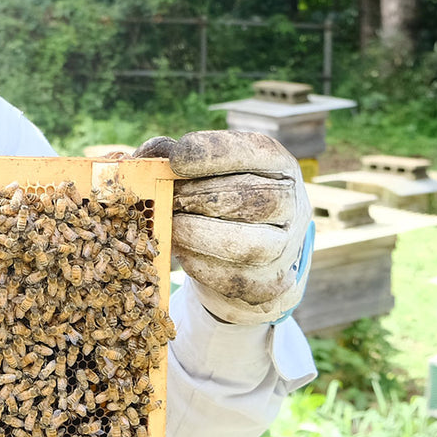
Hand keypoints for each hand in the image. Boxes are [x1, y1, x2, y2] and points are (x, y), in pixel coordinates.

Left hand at [133, 130, 310, 324]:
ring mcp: (285, 248)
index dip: (214, 154)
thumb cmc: (212, 199)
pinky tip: (183, 253)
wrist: (242, 256)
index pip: (257, 151)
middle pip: (254, 198)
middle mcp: (291, 204)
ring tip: (171, 228)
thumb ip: (167, 158)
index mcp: (277, 165)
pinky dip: (202, 267)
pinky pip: (237, 279)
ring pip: (250, 244)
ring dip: (200, 235)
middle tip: (168, 200)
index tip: (176, 159)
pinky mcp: (271, 285)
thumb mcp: (198, 170)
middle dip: (201, 198)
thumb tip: (144, 158)